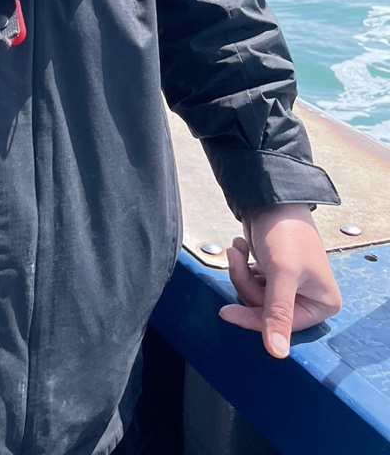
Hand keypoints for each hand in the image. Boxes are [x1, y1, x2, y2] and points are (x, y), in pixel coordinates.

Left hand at [218, 204, 341, 357]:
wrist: (270, 198)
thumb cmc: (286, 231)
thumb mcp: (282, 274)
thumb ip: (278, 314)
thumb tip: (277, 352)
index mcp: (322, 304)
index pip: (283, 325)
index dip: (253, 319)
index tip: (227, 313)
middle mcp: (308, 299)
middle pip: (265, 311)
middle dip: (246, 284)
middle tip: (238, 260)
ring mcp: (288, 286)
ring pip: (254, 297)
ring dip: (240, 272)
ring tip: (238, 249)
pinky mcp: (272, 275)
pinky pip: (249, 283)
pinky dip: (241, 265)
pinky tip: (240, 247)